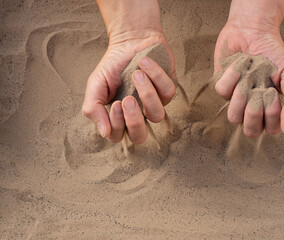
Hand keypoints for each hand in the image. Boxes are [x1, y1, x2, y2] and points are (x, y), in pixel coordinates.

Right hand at [82, 0, 175, 143]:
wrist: (129, 41)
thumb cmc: (112, 66)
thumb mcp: (95, 85)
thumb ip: (93, 108)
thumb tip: (104, 132)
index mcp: (119, 117)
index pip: (117, 136)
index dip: (116, 124)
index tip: (116, 103)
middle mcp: (138, 114)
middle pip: (139, 137)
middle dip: (134, 120)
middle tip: (127, 100)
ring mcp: (155, 104)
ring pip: (157, 116)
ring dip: (147, 95)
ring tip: (136, 75)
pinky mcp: (168, 90)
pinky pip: (167, 92)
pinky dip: (156, 75)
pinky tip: (144, 62)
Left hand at [214, 0, 283, 136]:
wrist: (255, 30)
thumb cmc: (274, 53)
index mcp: (269, 108)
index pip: (270, 130)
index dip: (272, 115)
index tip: (273, 93)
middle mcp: (252, 107)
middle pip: (250, 130)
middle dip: (255, 110)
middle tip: (260, 90)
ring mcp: (236, 99)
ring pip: (233, 117)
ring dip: (242, 95)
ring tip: (249, 77)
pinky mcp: (221, 86)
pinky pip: (223, 92)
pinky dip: (233, 74)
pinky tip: (241, 64)